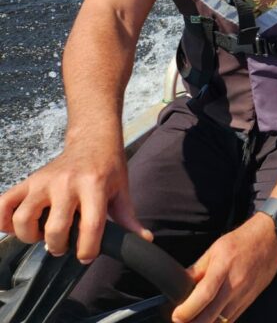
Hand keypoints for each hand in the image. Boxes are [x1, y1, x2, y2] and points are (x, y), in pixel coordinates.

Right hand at [0, 140, 150, 263]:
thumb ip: (128, 218)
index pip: (90, 226)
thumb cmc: (108, 167)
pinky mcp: (28, 180)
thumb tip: (143, 240)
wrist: (93, 140)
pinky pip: (4, 204)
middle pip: (55, 228)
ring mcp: (44, 181)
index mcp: (94, 186)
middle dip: (59, 246)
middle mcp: (66, 183)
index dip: (88, 249)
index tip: (86, 255)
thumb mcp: (122, 190)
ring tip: (42, 234)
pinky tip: (15, 226)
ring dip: (30, 236)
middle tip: (64, 245)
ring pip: (24, 218)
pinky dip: (3, 220)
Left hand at [172, 215, 276, 322]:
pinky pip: (230, 320)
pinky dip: (218, 322)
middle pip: (210, 316)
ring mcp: (243, 296)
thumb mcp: (215, 249)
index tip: (176, 315)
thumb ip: (197, 269)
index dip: (187, 310)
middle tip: (180, 321)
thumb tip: (180, 284)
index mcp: (223, 268)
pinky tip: (209, 318)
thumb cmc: (242, 241)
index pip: (204, 295)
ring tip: (193, 320)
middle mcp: (234, 285)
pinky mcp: (249, 301)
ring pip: (220, 322)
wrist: (270, 238)